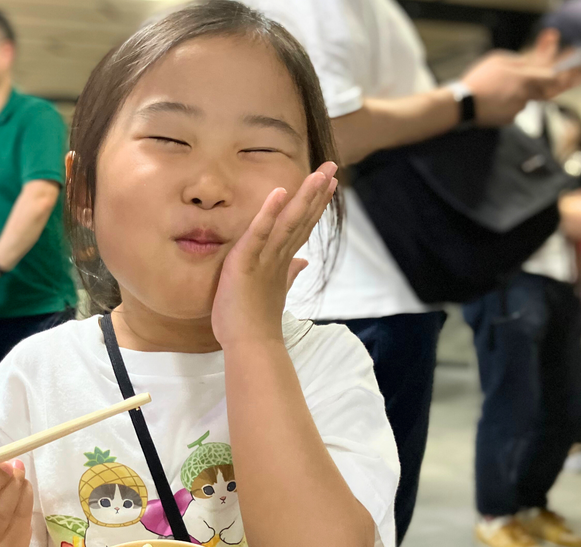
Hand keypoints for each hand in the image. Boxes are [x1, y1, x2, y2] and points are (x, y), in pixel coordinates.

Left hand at [211, 162, 338, 346]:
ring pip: (288, 222)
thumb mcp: (272, 291)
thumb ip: (289, 273)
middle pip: (302, 219)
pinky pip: (259, 234)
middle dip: (317, 192)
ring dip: (304, 197)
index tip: (329, 182)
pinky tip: (280, 192)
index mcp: (282, 261)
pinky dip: (269, 213)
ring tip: (319, 173)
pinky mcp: (247, 262)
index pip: (302, 226)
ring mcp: (265, 259)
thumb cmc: (254, 322)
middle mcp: (279, 257)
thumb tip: (302, 261)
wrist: (249, 346)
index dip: (316, 204)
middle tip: (333, 166)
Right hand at [461, 50, 570, 126]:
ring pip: (525, 100)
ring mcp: (517, 109)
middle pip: (541, 91)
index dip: (565, 76)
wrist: (462, 105)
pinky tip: (492, 102)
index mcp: (524, 78)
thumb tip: (529, 65)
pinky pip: (513, 110)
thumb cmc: (478, 80)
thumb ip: (518, 62)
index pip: (552, 77)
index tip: (576, 74)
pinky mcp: (508, 120)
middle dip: (539, 87)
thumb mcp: (498, 60)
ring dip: (516, 96)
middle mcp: (525, 95)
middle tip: (528, 85)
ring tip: (496, 92)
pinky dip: (507, 105)